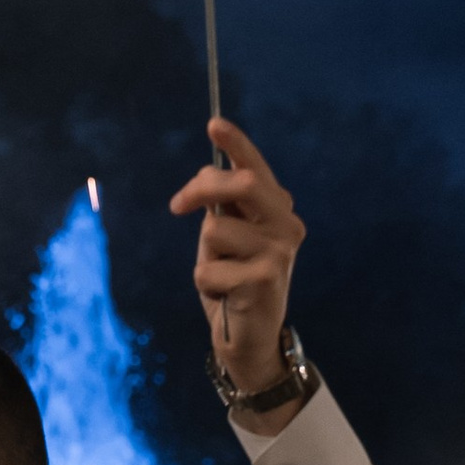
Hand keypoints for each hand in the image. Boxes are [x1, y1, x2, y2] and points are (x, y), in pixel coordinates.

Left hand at [169, 119, 306, 404]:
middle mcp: (287, 226)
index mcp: (278, 210)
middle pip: (240, 185)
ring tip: (222, 274)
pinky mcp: (264, 280)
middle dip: (201, 189)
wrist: (251, 339)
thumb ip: (221, 207)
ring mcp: (279, 253)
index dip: (236, 144)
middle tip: (177, 206)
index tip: (214, 125)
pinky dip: (206, 284)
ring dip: (205, 254)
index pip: (255, 168)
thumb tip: (205, 178)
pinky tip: (226, 297)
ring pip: (215, 229)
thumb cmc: (234, 282)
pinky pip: (208, 268)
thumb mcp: (225, 238)